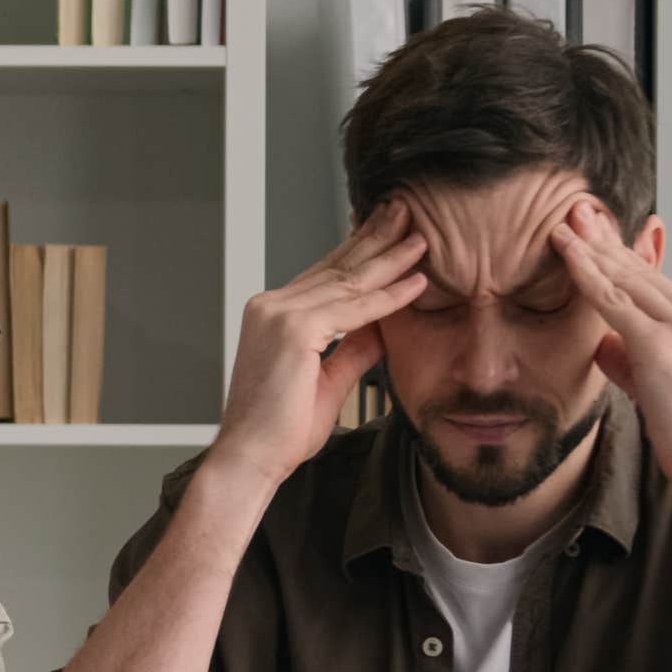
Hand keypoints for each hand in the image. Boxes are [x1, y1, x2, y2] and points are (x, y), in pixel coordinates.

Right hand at [209, 200, 427, 484]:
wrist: (250, 458)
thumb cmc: (277, 431)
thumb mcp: (327, 381)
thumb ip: (353, 349)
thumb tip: (382, 327)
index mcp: (272, 315)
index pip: (325, 275)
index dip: (360, 253)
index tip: (389, 235)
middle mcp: (271, 306)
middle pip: (336, 267)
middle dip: (376, 239)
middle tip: (407, 213)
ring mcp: (278, 314)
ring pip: (348, 281)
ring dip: (390, 259)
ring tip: (421, 239)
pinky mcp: (294, 330)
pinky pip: (353, 309)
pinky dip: (388, 297)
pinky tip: (416, 283)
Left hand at [551, 201, 671, 505]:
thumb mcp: (658, 389)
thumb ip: (631, 361)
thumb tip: (603, 343)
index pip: (653, 279)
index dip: (621, 253)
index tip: (597, 231)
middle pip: (640, 269)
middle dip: (604, 238)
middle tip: (576, 210)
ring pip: (626, 278)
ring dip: (591, 248)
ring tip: (563, 224)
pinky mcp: (662, 345)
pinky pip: (614, 303)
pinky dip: (588, 275)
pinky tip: (568, 255)